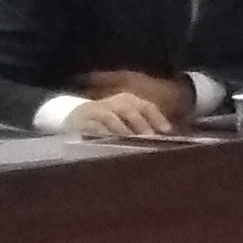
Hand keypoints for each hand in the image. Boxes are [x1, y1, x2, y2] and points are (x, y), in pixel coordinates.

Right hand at [62, 90, 178, 140]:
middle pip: (128, 109)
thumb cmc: (108, 122)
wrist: (74, 117)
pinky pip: (93, 126)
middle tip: (149, 137)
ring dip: (121, 129)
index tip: (167, 131)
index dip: (157, 117)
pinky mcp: (81, 121)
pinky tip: (110, 141)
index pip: (145, 106)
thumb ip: (143, 126)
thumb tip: (164, 136)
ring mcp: (96, 111)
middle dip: (140, 123)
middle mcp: (113, 103)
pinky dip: (102, 133)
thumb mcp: (126, 119)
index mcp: (127, 101)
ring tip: (130, 140)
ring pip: (110, 117)